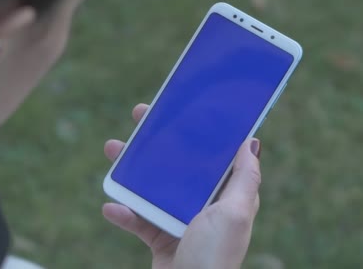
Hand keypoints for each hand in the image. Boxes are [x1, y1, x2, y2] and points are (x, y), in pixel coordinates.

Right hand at [103, 104, 261, 268]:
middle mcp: (203, 204)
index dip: (197, 129)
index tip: (179, 107)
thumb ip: (245, 179)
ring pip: (151, 186)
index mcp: (225, 195)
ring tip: (111, 150)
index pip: (212, 154)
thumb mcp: (235, 213)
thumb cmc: (215, 256)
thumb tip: (251, 142)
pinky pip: (138, 219)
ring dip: (130, 169)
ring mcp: (179, 220)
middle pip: (177, 164)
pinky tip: (111, 206)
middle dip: (156, 140)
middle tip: (138, 117)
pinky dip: (123, 212)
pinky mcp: (159, 237)